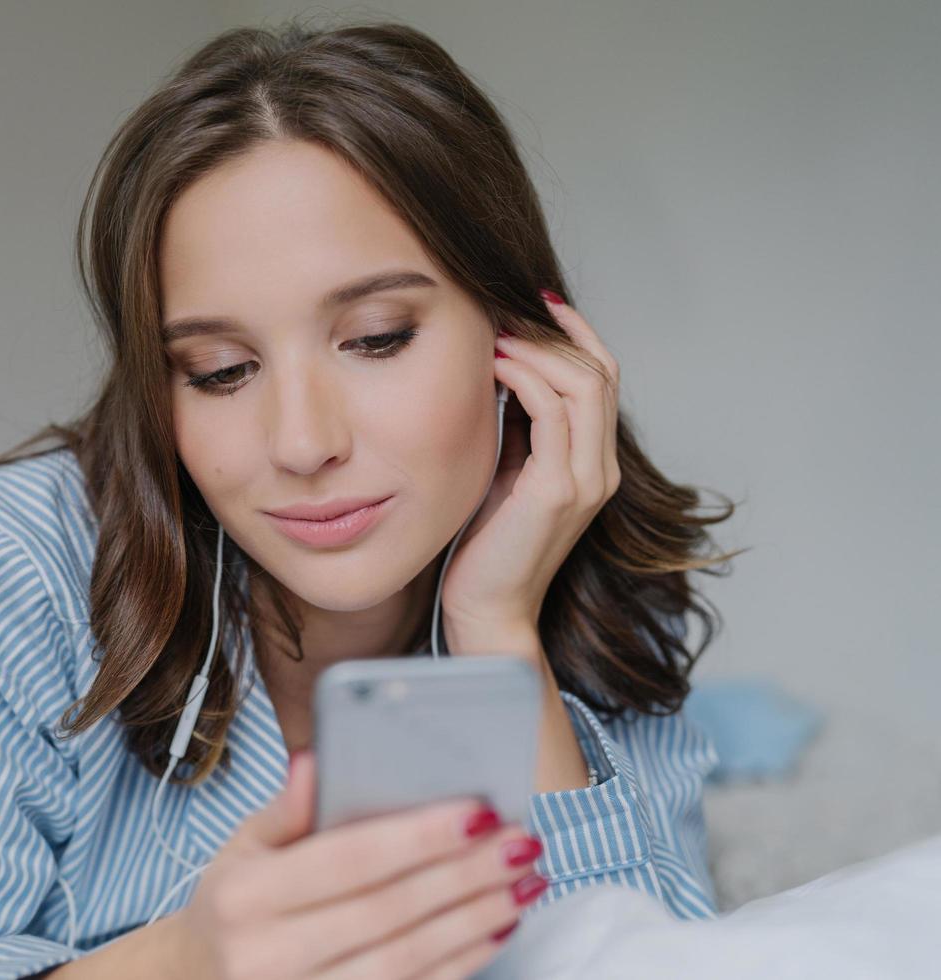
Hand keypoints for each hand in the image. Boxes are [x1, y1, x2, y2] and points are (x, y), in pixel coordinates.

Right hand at [168, 751, 546, 979]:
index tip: (479, 811)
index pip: (347, 860)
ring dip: (475, 920)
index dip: (418, 837)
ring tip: (523, 882)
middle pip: (388, 911)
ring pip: (406, 961)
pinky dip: (460, 961)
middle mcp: (266, 957)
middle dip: (464, 874)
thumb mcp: (241, 848)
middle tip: (521, 842)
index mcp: (243, 896)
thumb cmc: (235, 905)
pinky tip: (495, 927)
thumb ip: (285, 809)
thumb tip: (316, 762)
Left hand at [438, 290, 622, 654]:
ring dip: (537, 349)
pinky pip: (552, 414)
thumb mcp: (504, 472)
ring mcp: (584, 480)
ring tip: (495, 332)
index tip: (534, 303)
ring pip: (583, 385)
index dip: (575, 334)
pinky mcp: (557, 492)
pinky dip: (524, 378)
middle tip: (507, 308)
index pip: (602, 378)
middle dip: (555, 332)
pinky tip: (492, 366)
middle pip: (600, 371)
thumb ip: (515, 428)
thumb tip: (498, 369)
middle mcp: (600, 468)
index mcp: (592, 463)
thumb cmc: (485, 545)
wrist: (487, 611)